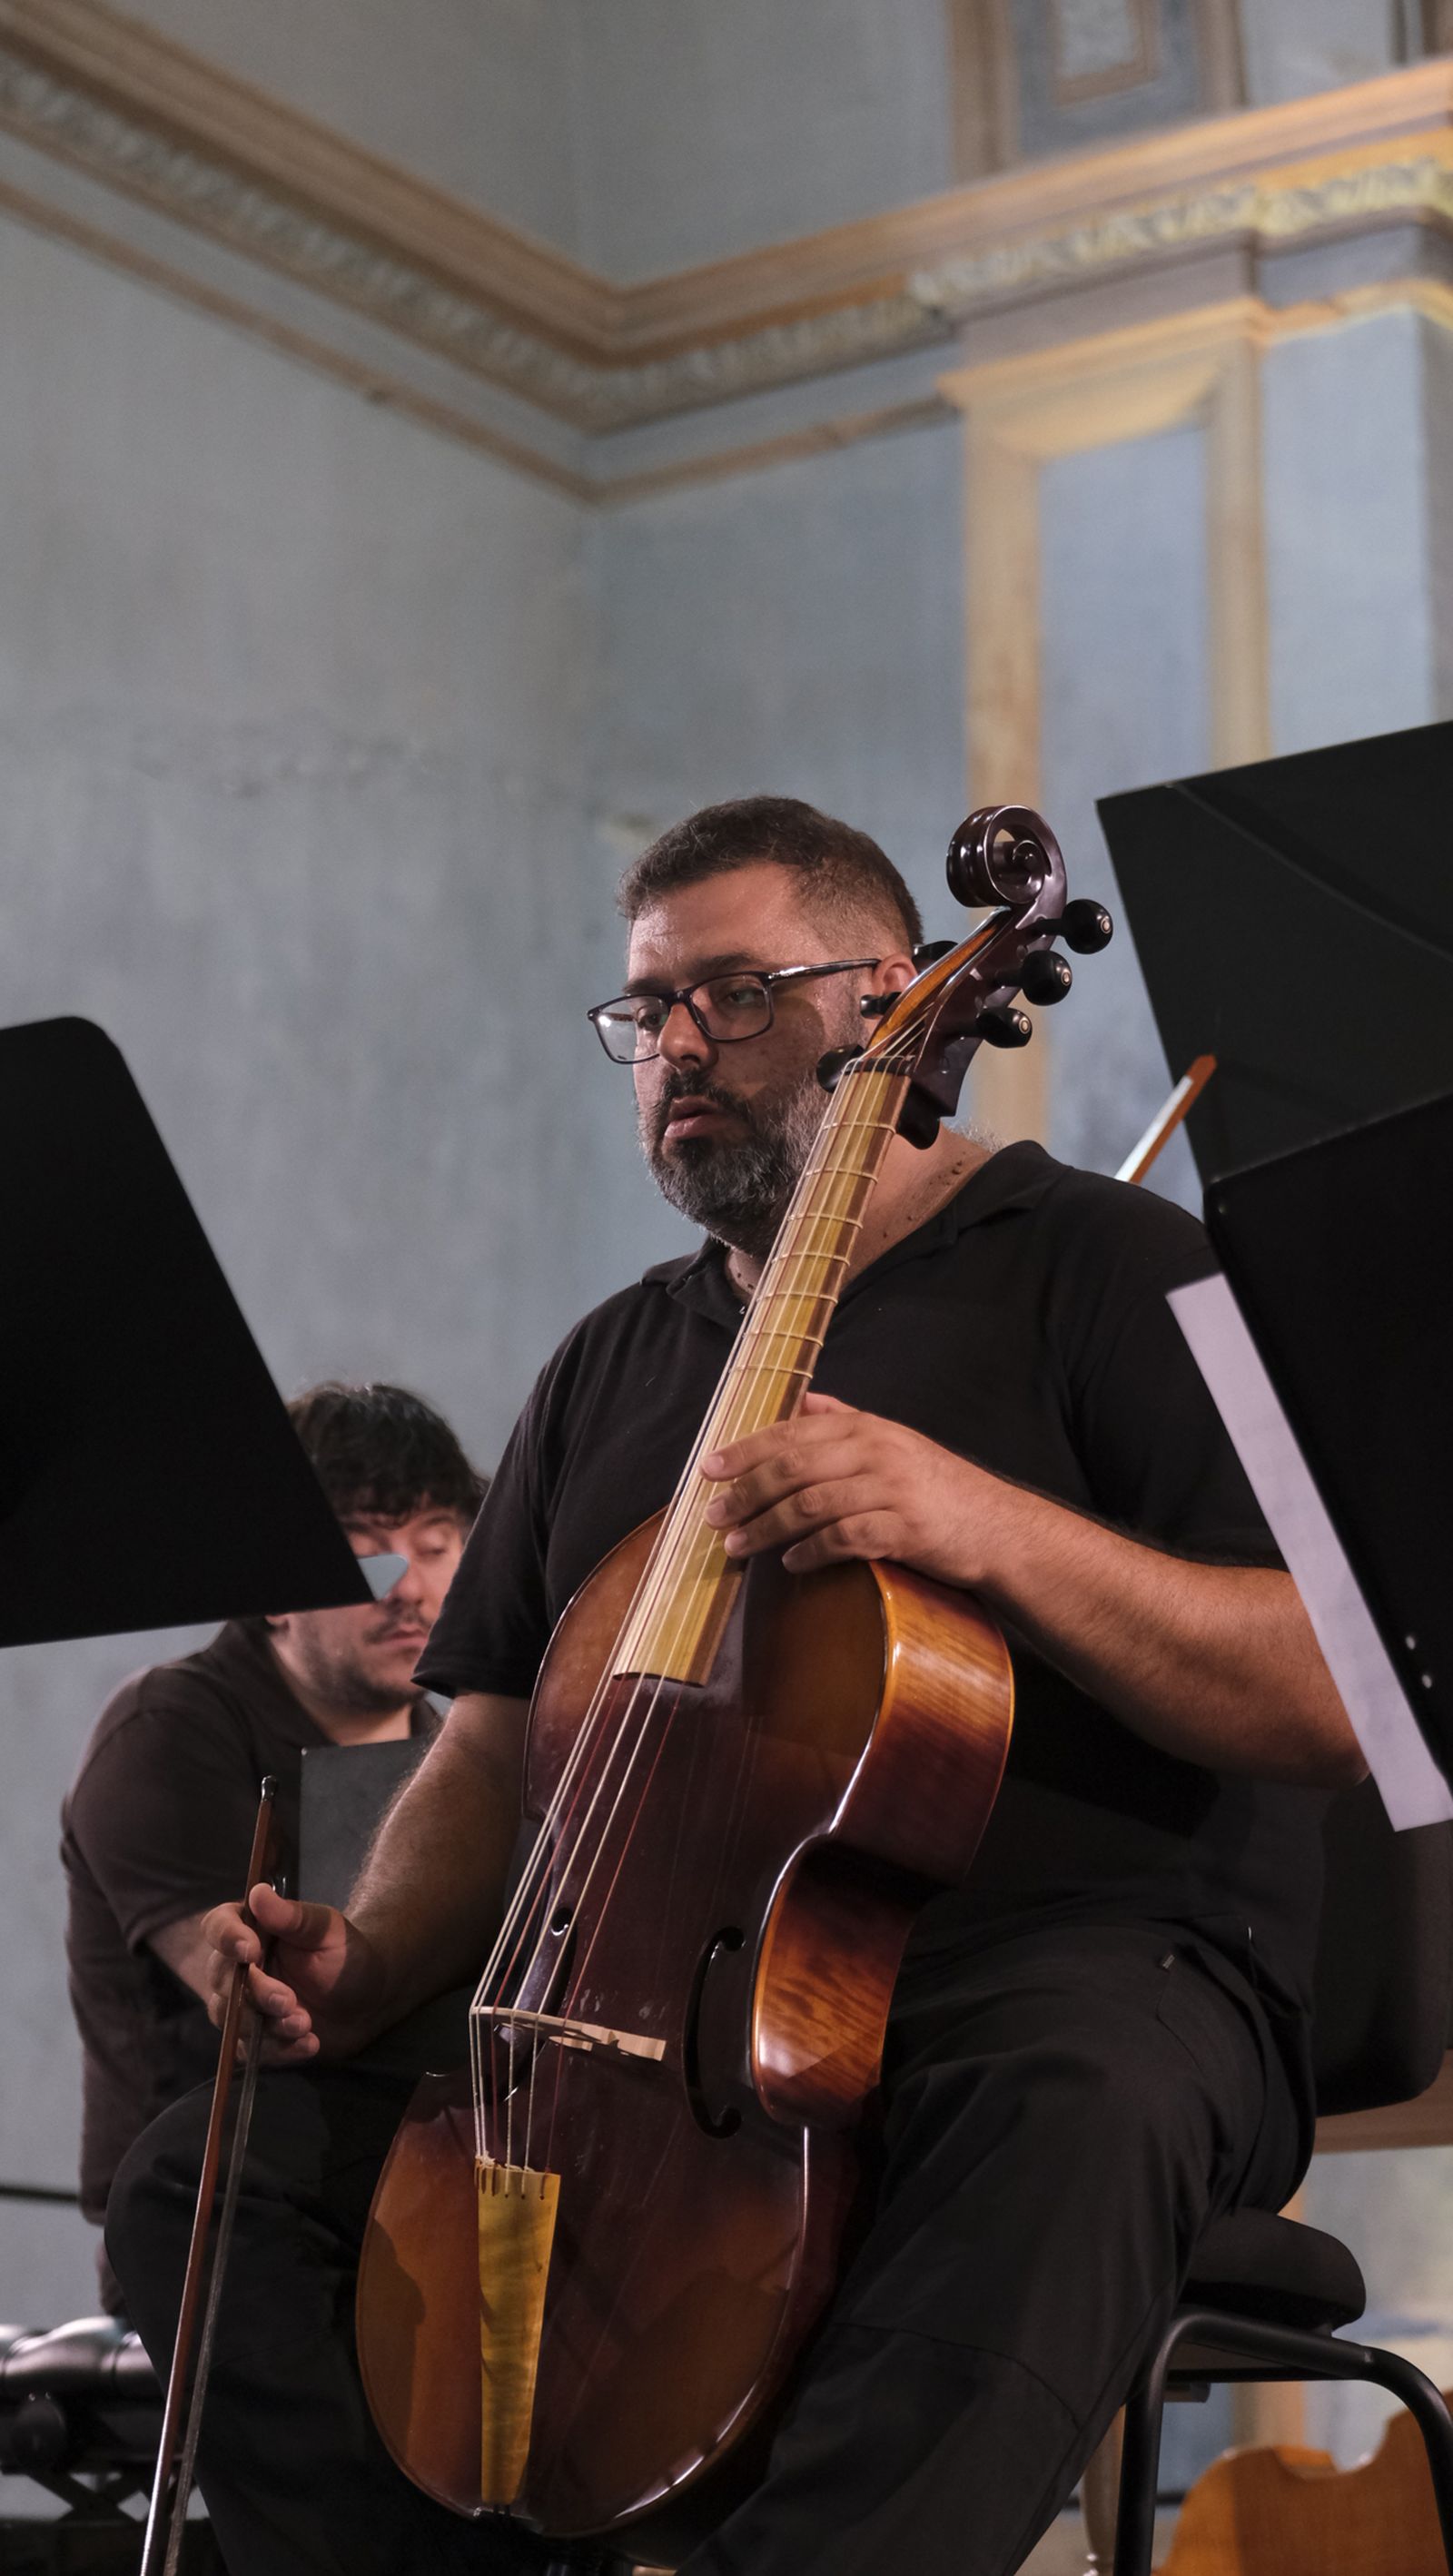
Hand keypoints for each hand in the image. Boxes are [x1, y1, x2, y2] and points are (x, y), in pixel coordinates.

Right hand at [202, 1883, 387, 2063]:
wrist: (368, 2001)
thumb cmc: (347, 1955)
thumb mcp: (328, 1931)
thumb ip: (294, 1916)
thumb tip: (257, 1893)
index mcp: (252, 1930)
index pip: (218, 1927)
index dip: (226, 1938)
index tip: (251, 1951)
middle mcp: (239, 1968)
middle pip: (222, 1980)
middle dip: (256, 1993)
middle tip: (289, 2001)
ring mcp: (245, 2005)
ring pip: (231, 2019)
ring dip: (267, 2026)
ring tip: (305, 2024)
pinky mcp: (255, 2039)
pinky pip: (249, 2051)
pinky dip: (278, 2051)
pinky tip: (309, 2044)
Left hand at [700, 1391, 1006, 1584]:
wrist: (997, 1527)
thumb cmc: (938, 1487)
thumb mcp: (894, 1441)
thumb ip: (846, 1421)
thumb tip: (800, 1402)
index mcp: (867, 1429)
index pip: (793, 1434)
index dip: (746, 1451)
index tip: (708, 1469)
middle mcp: (876, 1453)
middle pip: (794, 1468)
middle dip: (746, 1493)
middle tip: (714, 1515)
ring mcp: (891, 1490)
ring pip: (811, 1505)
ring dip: (766, 1527)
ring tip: (737, 1546)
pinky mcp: (904, 1530)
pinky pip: (844, 1539)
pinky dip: (811, 1552)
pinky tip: (790, 1563)